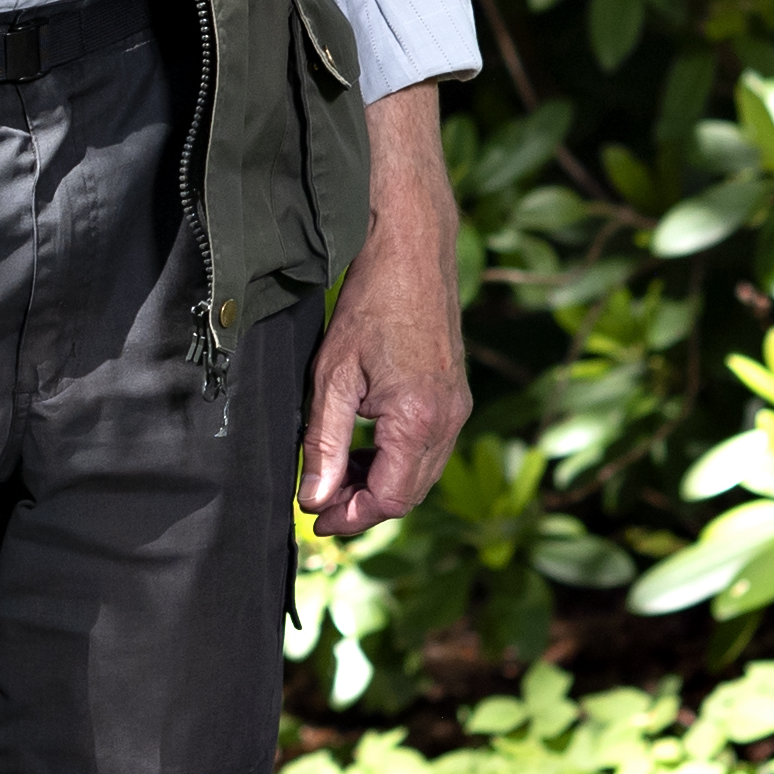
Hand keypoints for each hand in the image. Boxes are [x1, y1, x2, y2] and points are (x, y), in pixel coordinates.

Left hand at [298, 81, 469, 539]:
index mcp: (419, 421)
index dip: (352, 519)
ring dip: (380, 486)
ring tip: (335, 480)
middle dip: (365, 509)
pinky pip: (428, 448)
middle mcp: (448, 421)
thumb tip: (316, 499)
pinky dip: (397, 460)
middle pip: (409, 494)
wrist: (412, 250)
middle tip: (320, 509)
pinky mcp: (455, 395)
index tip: (315, 523)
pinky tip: (364, 450)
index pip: (390, 499)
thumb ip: (326, 443)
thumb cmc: (369, 304)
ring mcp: (457, 408)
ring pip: (421, 474)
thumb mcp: (332, 376)